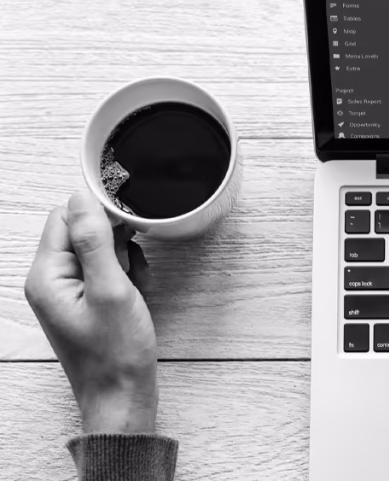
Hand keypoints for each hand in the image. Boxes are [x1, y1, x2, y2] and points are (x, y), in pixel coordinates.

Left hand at [24, 191, 156, 433]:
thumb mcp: (111, 289)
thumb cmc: (117, 352)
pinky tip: (137, 294)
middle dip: (115, 242)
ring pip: (98, 252)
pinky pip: (105, 272)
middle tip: (133, 267)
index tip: (130, 224)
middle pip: (82, 233)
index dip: (99, 213)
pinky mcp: (85, 302)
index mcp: (47, 276)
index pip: (65, 218)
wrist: (123, 396)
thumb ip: (94, 241)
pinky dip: (126, 277)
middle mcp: (50, 281)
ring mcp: (67, 293)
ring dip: (124, 260)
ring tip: (135, 287)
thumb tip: (82, 197)